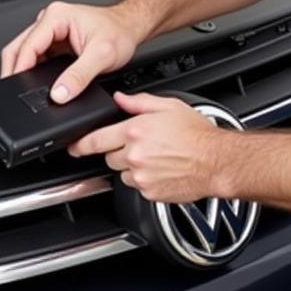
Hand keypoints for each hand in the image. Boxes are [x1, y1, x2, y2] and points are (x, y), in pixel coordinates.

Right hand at [0, 1, 143, 102]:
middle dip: (14, 71)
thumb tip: (59, 94)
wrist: (130, 28)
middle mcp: (49, 20)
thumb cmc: (119, 33)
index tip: (15, 85)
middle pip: (18, 48)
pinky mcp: (53, 43)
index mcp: (56, 16)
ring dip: (23, 71)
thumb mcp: (102, 56)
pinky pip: (35, 58)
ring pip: (24, 53)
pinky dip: (33, 72)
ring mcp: (49, 32)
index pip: (28, 45)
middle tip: (12, 92)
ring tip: (26, 89)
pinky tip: (37, 83)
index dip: (19, 68)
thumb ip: (79, 76)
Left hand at [69, 91, 227, 202]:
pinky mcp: (149, 192)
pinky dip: (144, 180)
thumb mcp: (168, 106)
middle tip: (141, 145)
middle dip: (119, 151)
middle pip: (109, 157)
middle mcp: (134, 154)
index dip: (80, 144)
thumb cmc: (198, 134)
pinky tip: (161, 169)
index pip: (95, 140)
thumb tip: (120, 99)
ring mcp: (141, 176)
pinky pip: (137, 186)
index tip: (73, 147)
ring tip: (155, 158)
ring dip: (131, 166)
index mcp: (135, 131)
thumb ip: (138, 103)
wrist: (217, 162)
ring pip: (122, 172)